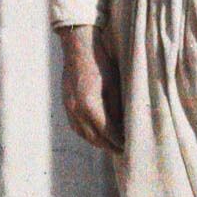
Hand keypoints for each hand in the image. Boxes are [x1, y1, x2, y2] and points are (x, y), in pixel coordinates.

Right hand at [59, 23, 123, 154]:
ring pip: (84, 134)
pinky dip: (87, 134)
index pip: (107, 132)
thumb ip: (117, 108)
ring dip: (98, 142)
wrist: (79, 46)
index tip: (130, 146)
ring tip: (112, 145)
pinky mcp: (66, 104)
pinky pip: (76, 126)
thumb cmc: (101, 62)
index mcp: (90, 105)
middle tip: (124, 150)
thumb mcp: (115, 84)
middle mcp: (76, 110)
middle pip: (94, 137)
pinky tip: (96, 134)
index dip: (119, 141)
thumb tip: (124, 126)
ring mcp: (69, 108)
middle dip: (110, 146)